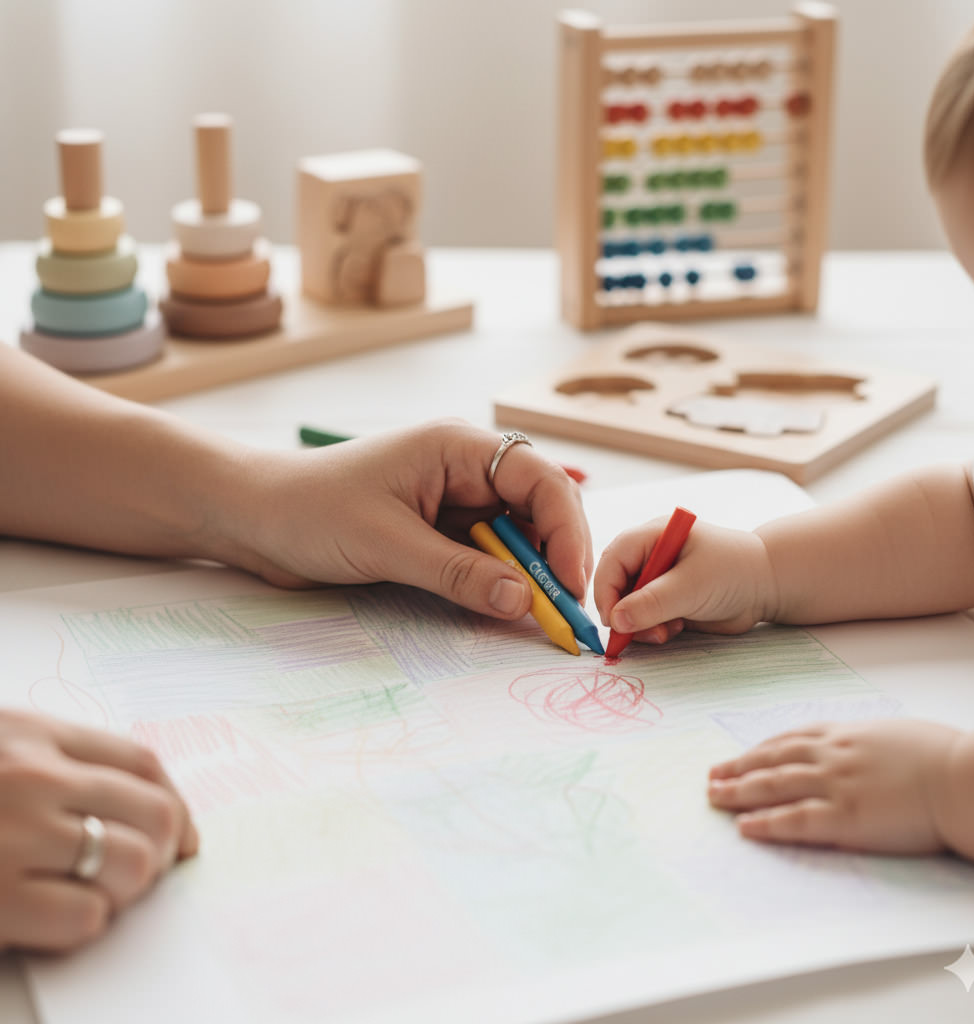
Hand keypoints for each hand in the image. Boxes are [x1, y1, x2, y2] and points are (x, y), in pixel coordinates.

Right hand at [0, 710, 197, 952]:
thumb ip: (59, 764)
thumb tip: (147, 810)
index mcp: (35, 735)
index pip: (141, 761)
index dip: (175, 801)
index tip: (182, 832)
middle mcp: (34, 779)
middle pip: (155, 811)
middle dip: (161, 848)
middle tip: (140, 870)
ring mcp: (14, 837)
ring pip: (134, 863)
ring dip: (127, 888)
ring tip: (95, 892)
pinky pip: (84, 916)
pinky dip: (83, 922)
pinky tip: (55, 916)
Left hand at [227, 420, 592, 619]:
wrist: (251, 517)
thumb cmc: (309, 510)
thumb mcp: (386, 543)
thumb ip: (459, 573)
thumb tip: (526, 601)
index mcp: (458, 448)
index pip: (539, 479)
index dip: (565, 531)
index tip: (568, 584)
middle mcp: (464, 469)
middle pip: (538, 508)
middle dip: (556, 555)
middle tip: (562, 610)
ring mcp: (453, 501)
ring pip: (516, 536)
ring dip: (531, 573)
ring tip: (540, 615)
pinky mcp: (438, 531)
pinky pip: (487, 555)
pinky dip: (501, 581)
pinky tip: (507, 606)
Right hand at [594, 517, 774, 642]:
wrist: (769, 586)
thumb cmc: (733, 572)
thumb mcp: (691, 586)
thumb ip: (652, 603)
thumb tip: (616, 621)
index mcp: (652, 536)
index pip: (613, 559)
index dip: (607, 590)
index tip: (613, 621)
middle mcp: (650, 555)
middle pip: (616, 584)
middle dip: (624, 612)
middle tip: (638, 634)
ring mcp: (657, 578)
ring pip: (628, 606)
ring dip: (640, 624)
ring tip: (665, 633)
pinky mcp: (666, 600)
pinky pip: (645, 618)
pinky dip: (653, 629)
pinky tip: (676, 628)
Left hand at [707, 719, 959, 853]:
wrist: (962, 777)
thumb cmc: (942, 755)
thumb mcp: (894, 734)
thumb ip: (867, 741)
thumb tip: (862, 747)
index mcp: (845, 733)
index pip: (789, 738)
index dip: (760, 748)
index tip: (740, 755)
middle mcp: (831, 754)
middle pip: (771, 759)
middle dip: (738, 767)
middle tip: (711, 775)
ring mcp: (835, 784)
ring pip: (773, 786)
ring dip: (739, 791)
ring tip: (713, 797)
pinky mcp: (845, 817)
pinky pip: (795, 820)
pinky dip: (766, 823)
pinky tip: (744, 826)